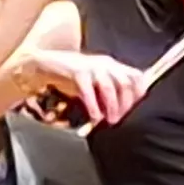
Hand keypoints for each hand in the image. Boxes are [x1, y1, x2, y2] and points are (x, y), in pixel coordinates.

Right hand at [19, 48, 148, 125]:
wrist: (45, 64)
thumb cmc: (71, 77)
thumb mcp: (94, 83)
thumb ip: (107, 94)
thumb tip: (118, 112)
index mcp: (112, 66)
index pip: (136, 76)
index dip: (138, 94)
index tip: (131, 110)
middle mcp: (105, 64)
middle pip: (125, 82)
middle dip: (125, 104)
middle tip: (118, 119)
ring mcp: (91, 66)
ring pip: (109, 86)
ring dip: (112, 106)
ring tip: (110, 120)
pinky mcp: (76, 71)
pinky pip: (88, 90)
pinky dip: (93, 106)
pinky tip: (95, 117)